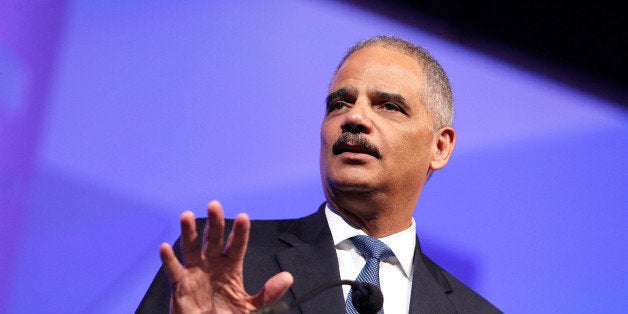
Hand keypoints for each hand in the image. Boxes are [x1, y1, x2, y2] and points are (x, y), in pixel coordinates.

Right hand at [159, 200, 293, 312]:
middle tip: (214, 205)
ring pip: (191, 248)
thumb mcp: (251, 307)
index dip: (240, 232)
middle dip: (214, 223)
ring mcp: (195, 272)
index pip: (237, 245)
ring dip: (188, 232)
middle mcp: (213, 265)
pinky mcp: (180, 285)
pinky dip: (168, 259)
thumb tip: (287, 277)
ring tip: (186, 215)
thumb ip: (268, 294)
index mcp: (231, 267)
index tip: (243, 217)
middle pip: (214, 240)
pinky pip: (173, 271)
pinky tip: (165, 247)